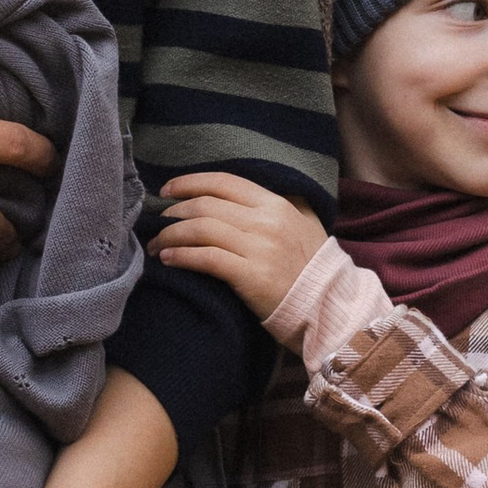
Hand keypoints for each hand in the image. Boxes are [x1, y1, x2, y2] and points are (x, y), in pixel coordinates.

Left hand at [154, 172, 327, 321]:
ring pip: (201, 229)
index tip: (167, 191)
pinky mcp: (250, 276)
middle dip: (174, 213)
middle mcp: (266, 221)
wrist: (329, 306)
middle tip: (158, 223)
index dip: (190, 182)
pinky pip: (206, 258)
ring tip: (157, 244)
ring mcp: (259, 248)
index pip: (224, 181)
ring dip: (170, 235)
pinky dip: (182, 256)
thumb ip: (281, 204)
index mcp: (276, 204)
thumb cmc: (313, 267)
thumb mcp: (305, 223)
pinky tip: (169, 258)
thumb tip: (246, 193)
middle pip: (206, 205)